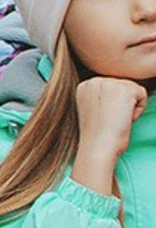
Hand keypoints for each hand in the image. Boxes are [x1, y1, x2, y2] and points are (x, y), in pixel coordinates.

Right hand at [74, 76, 146, 191]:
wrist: (97, 147)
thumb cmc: (97, 136)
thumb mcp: (92, 109)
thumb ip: (100, 97)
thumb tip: (116, 97)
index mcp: (84, 85)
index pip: (112, 88)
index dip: (111, 106)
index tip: (102, 118)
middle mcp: (94, 80)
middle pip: (123, 86)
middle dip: (121, 105)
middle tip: (109, 120)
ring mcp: (109, 83)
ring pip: (133, 90)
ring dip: (129, 107)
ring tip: (115, 119)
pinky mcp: (124, 89)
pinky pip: (142, 95)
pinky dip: (138, 110)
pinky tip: (123, 118)